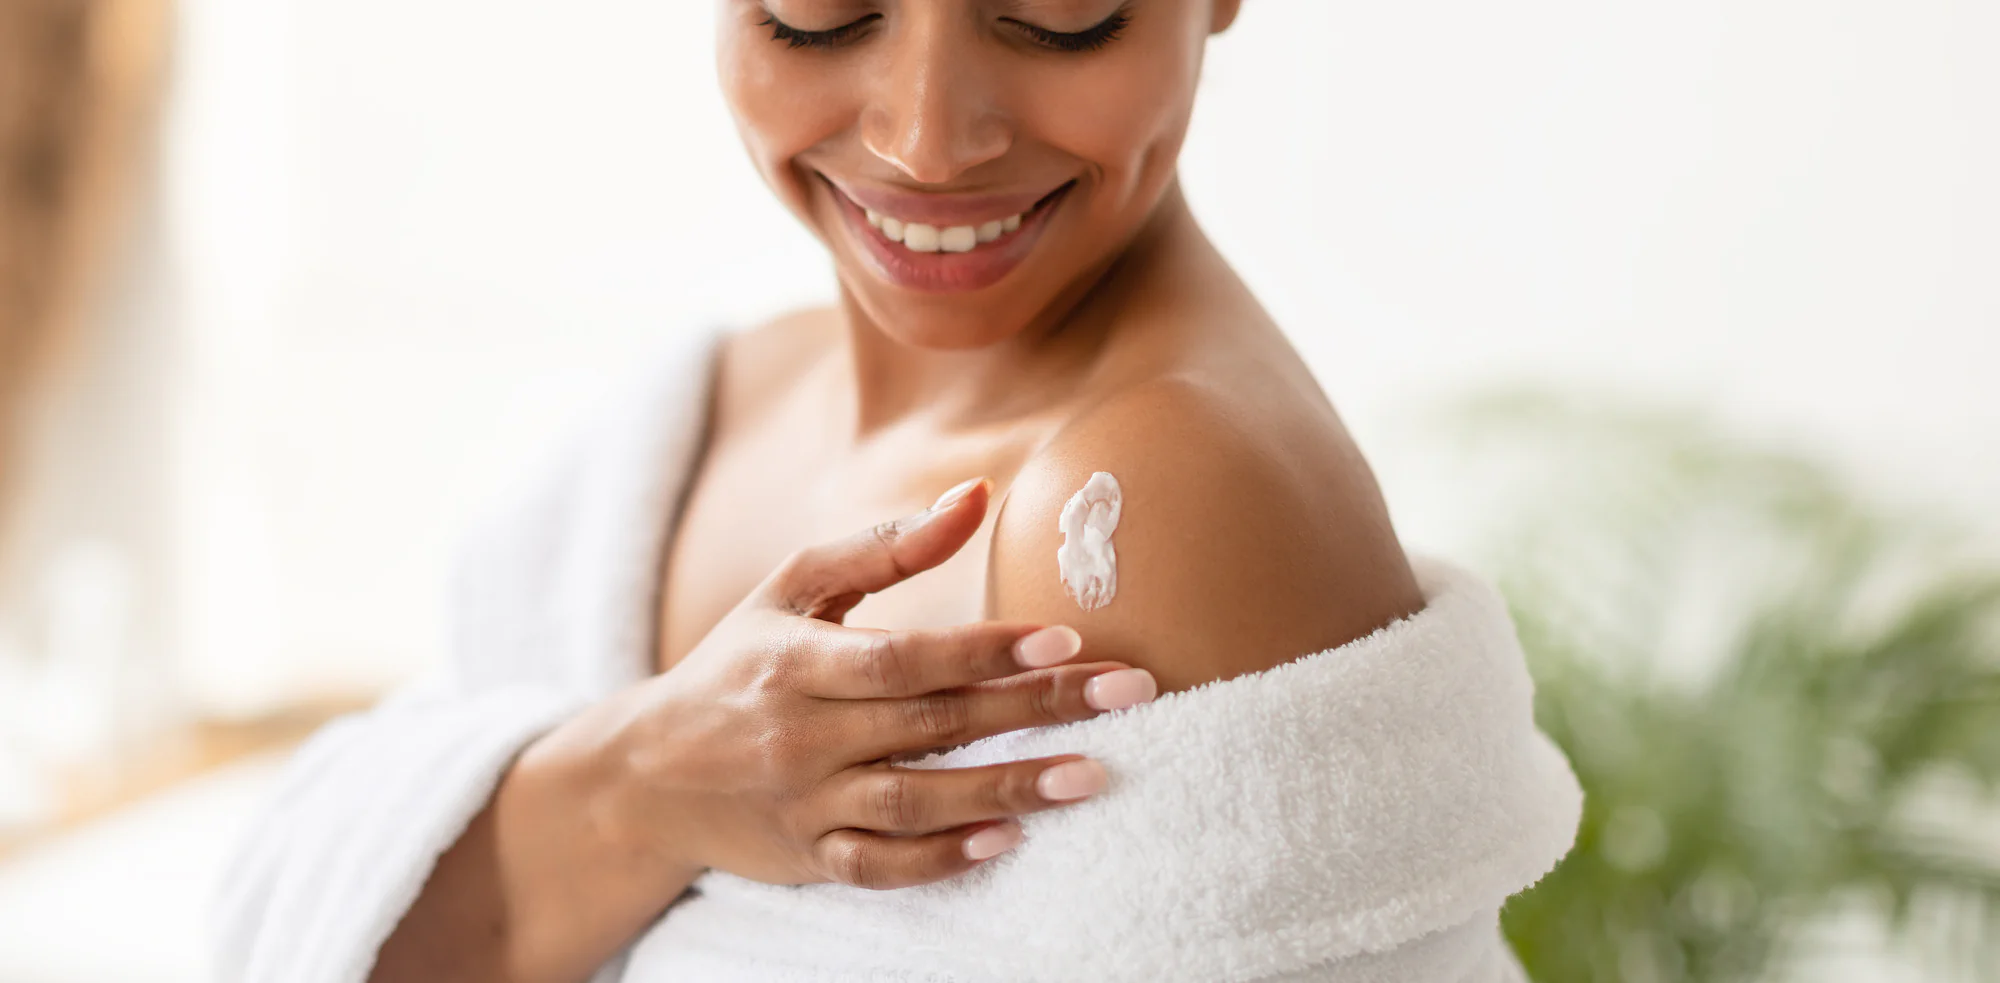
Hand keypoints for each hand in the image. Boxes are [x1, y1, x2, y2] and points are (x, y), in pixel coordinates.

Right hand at [588, 476, 1156, 890]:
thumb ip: (883, 549)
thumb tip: (977, 495)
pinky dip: (940, 859)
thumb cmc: (736, 664)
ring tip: (1090, 776)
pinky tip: (1005, 841)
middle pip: (931, 722)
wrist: (648, 774)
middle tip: (1126, 693)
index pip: (903, 656)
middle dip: (1033, 708)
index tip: (1063, 638)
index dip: (983, 648)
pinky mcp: (811, 857)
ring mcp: (806, 803)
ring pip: (915, 800)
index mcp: (797, 663)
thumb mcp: (790, 590)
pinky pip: (881, 865)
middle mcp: (802, 736)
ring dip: (1005, 789)